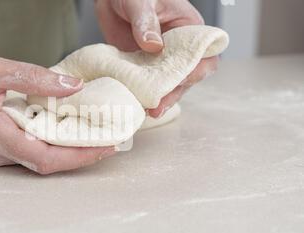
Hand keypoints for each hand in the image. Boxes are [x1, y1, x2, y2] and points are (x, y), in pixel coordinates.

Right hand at [0, 55, 115, 173]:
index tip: (105, 147)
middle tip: (106, 138)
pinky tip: (59, 128)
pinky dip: (46, 144)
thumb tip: (72, 86)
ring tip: (89, 131)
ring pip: (35, 159)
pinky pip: (23, 152)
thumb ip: (35, 79)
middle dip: (79, 154)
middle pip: (45, 163)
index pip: (46, 158)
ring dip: (63, 149)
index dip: (79, 157)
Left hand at [95, 0, 218, 117]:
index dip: (196, 70)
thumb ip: (146, 23)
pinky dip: (145, 94)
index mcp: (189, 28)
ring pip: (169, 84)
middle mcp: (179, 47)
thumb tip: (154, 46)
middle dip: (175, 92)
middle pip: (187, 75)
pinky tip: (139, 104)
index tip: (180, 80)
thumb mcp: (141, 2)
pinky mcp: (145, 66)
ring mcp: (162, 59)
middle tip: (159, 105)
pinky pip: (149, 84)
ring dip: (161, 98)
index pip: (204, 54)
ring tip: (149, 111)